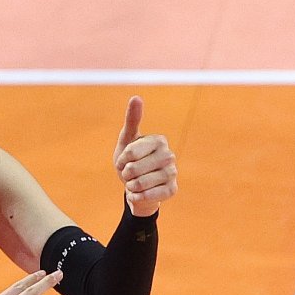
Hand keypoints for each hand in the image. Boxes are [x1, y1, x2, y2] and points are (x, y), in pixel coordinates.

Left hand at [113, 96, 177, 217]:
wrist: (138, 186)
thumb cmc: (131, 160)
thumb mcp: (127, 140)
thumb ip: (132, 119)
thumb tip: (136, 97)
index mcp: (159, 140)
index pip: (130, 153)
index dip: (121, 160)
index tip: (124, 161)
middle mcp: (169, 155)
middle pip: (133, 169)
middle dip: (125, 174)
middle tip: (130, 174)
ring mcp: (173, 173)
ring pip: (140, 184)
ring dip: (130, 186)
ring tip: (135, 183)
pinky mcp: (172, 190)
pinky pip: (147, 196)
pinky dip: (136, 197)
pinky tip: (139, 193)